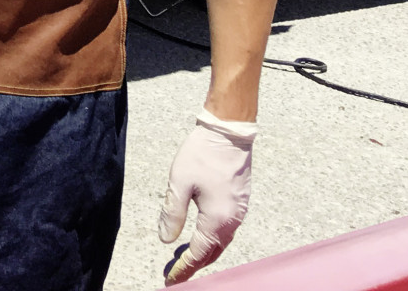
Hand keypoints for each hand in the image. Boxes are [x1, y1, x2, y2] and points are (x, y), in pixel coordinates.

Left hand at [158, 110, 257, 282]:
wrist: (228, 131)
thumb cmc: (203, 153)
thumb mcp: (179, 182)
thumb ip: (173, 214)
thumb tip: (167, 240)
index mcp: (217, 220)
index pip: (198, 254)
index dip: (184, 268)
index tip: (171, 279)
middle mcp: (232, 221)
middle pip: (213, 253)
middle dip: (194, 265)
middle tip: (177, 273)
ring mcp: (239, 213)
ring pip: (222, 243)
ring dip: (205, 253)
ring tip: (186, 258)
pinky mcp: (240, 203)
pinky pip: (227, 231)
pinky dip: (214, 240)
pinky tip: (202, 236)